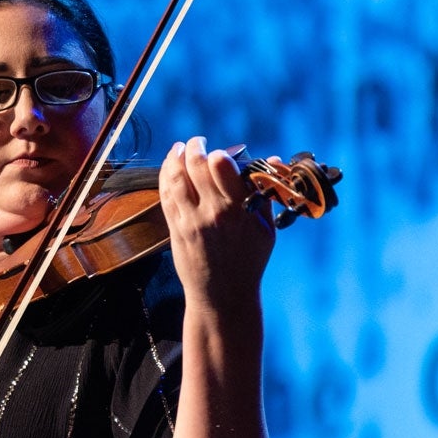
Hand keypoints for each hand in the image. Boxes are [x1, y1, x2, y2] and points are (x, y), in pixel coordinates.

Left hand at [160, 136, 274, 315]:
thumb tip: (271, 159)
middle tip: (198, 142)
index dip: (219, 154)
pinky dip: (166, 176)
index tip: (220, 153)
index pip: (222, 167)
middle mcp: (212, 213)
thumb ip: (265, 193)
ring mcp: (190, 221)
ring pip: (176, 178)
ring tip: (181, 147)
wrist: (223, 295)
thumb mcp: (266, 230)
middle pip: (196, 166)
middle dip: (195, 147)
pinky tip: (170, 166)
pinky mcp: (175, 229)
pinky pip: (166, 195)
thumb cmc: (249, 261)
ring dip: (176, 157)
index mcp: (239, 210)